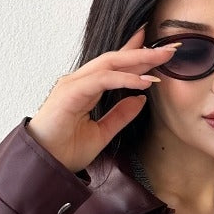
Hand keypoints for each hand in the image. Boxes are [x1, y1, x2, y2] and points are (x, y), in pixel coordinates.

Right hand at [26, 24, 179, 174]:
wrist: (43, 166)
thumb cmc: (64, 151)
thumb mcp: (102, 133)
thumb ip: (120, 115)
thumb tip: (140, 99)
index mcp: (85, 89)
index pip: (114, 65)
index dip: (136, 54)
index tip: (160, 48)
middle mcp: (78, 82)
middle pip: (115, 59)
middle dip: (143, 51)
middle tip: (170, 47)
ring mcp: (73, 84)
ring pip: (110, 63)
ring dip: (139, 59)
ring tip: (163, 58)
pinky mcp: (70, 92)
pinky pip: (102, 79)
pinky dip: (124, 79)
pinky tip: (144, 81)